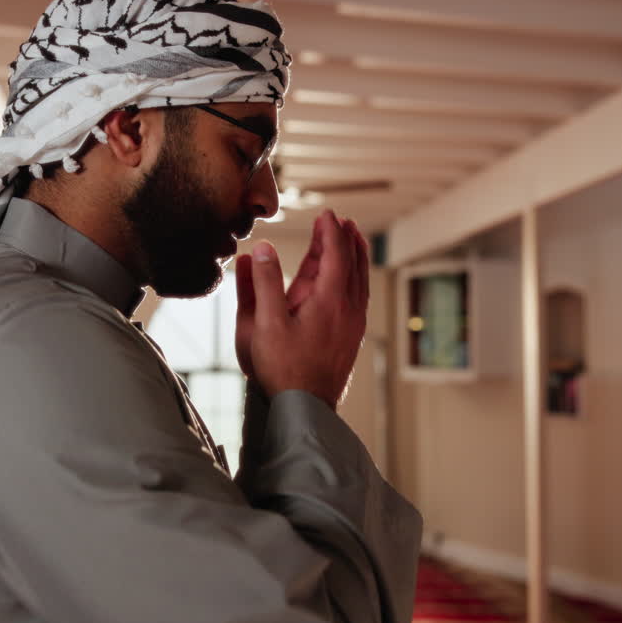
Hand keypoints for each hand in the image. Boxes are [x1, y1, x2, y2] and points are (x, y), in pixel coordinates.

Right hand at [234, 210, 368, 408]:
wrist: (306, 408)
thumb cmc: (282, 368)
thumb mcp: (264, 323)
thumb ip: (263, 283)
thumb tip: (261, 249)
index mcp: (329, 300)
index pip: (335, 254)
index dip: (330, 231)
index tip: (326, 214)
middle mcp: (349, 309)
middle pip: (354, 264)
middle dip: (347, 239)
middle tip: (342, 221)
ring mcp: (354, 324)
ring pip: (360, 281)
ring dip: (356, 257)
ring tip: (352, 242)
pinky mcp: (352, 337)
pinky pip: (359, 297)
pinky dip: (356, 278)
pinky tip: (349, 281)